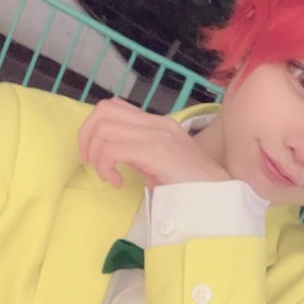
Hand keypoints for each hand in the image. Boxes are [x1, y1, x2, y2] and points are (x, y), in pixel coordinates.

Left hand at [78, 98, 230, 188]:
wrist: (218, 196)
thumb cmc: (190, 186)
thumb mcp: (159, 163)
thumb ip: (138, 152)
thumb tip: (112, 153)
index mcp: (157, 123)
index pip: (114, 106)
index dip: (92, 127)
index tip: (94, 155)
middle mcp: (156, 123)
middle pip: (103, 110)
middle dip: (86, 137)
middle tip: (91, 163)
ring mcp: (157, 135)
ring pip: (104, 128)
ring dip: (96, 155)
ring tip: (108, 176)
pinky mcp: (155, 152)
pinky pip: (113, 149)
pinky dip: (106, 167)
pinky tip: (117, 183)